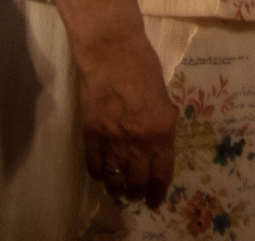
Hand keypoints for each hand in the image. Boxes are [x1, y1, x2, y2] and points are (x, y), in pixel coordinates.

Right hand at [78, 33, 178, 207]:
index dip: (158, 191)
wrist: (111, 53)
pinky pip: (94, 165)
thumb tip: (158, 144)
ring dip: (117, 188)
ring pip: (114, 178)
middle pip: (137, 181)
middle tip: (138, 195)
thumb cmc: (144, 68)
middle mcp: (137, 142)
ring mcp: (111, 140)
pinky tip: (102, 174)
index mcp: (162, 131)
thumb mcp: (164, 98)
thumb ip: (162, 124)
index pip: (161, 172)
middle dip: (138, 192)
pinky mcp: (90, 135)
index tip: (156, 200)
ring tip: (120, 191)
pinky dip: (99, 173)